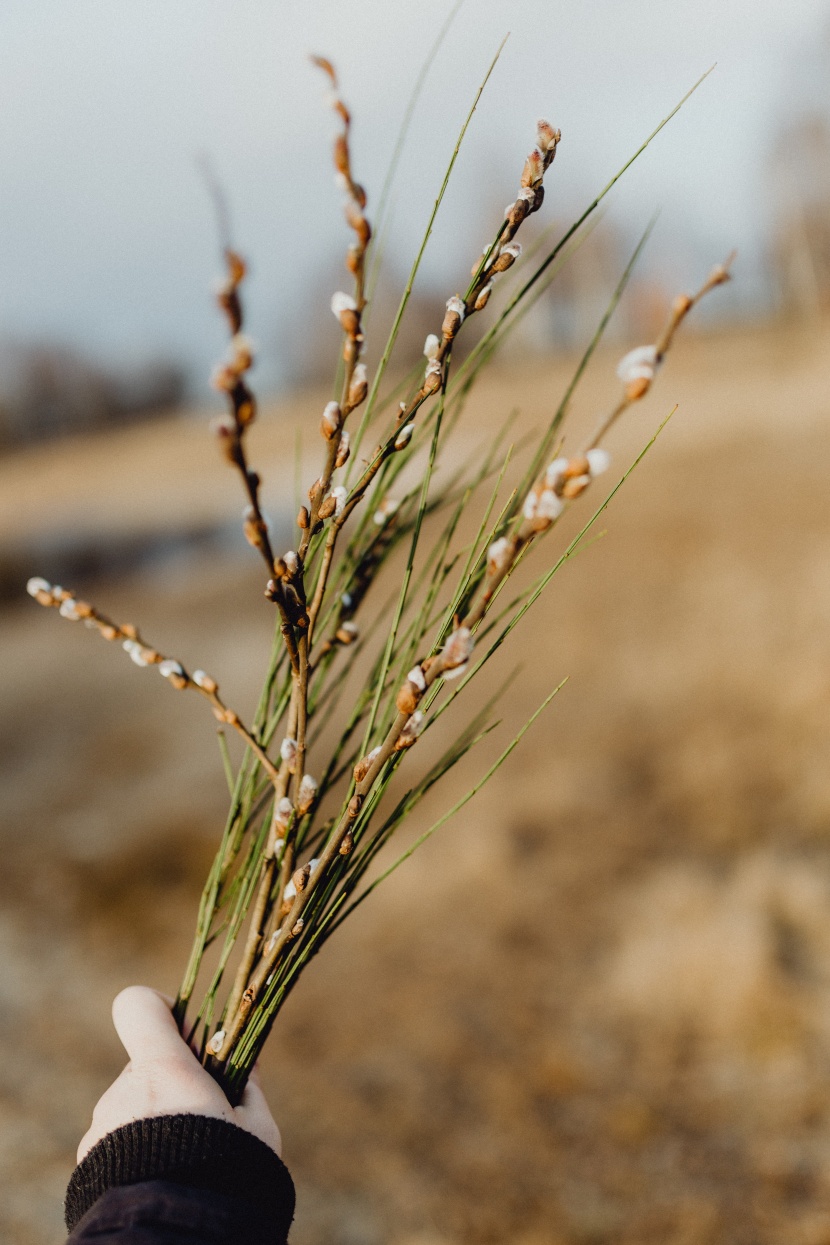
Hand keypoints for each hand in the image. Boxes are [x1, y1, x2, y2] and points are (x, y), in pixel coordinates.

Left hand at [77, 985, 280, 1162]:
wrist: (178, 1239)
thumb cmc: (229, 1178)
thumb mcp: (257, 1128)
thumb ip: (247, 1086)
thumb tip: (245, 1064)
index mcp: (165, 1071)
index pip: (139, 1006)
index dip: (161, 1009)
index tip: (187, 1033)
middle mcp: (123, 1093)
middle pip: (144, 1064)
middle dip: (174, 1082)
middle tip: (207, 1116)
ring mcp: (101, 1129)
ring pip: (132, 1107)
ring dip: (157, 1122)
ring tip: (188, 1162)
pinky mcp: (88, 1165)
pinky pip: (117, 1142)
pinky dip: (138, 1153)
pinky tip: (165, 1181)